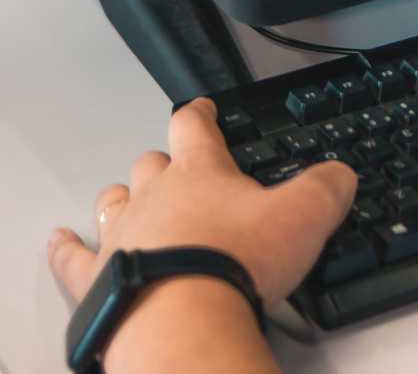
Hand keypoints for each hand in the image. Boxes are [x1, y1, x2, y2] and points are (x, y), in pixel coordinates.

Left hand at [49, 98, 355, 364]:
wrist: (183, 321)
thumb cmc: (234, 267)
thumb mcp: (304, 218)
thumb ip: (327, 188)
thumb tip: (343, 174)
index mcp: (201, 173)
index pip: (195, 125)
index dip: (200, 113)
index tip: (202, 109)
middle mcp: (155, 196)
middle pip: (150, 164)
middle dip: (162, 164)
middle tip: (175, 170)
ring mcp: (121, 237)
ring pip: (113, 201)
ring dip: (121, 198)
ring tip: (127, 200)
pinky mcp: (95, 281)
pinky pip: (72, 258)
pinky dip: (66, 248)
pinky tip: (60, 240)